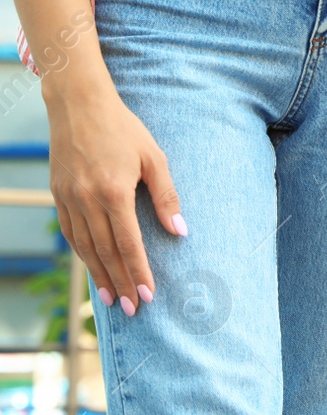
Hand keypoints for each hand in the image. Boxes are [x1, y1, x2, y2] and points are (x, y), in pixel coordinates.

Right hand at [47, 80, 185, 316]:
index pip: (128, 244)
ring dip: (100, 275)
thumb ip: (166, 196)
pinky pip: (71, 233)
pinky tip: (94, 268)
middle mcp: (87, 200)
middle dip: (120, 283)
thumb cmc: (124, 129)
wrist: (79, 105)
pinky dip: (83, 254)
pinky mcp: (58, 195)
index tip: (148, 295)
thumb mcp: (154, 158)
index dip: (138, 272)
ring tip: (113, 299)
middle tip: (133, 309)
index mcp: (113, 192)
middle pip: (105, 252)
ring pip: (85, 247)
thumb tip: (180, 231)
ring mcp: (68, 199)